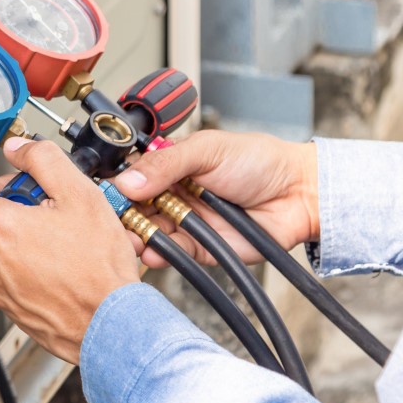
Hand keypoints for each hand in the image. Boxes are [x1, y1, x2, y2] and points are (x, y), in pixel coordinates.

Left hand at [0, 137, 139, 363]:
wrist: (110, 325)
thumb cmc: (97, 270)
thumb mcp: (79, 194)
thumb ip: (42, 159)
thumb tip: (17, 148)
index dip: (6, 183)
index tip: (28, 189)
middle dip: (24, 214)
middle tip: (59, 220)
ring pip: (3, 250)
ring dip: (28, 244)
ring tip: (65, 250)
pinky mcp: (5, 307)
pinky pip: (11, 277)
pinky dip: (31, 271)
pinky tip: (61, 271)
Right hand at [113, 130, 317, 268]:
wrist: (299, 193)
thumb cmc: (259, 161)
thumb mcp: (207, 150)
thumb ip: (165, 164)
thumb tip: (127, 181)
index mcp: (168, 166)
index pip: (130, 177)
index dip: (115, 186)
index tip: (103, 194)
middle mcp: (171, 194)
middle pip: (132, 209)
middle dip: (120, 216)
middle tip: (111, 221)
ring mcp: (183, 221)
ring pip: (147, 233)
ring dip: (134, 237)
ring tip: (128, 238)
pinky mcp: (199, 248)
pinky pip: (172, 253)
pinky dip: (159, 253)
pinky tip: (151, 250)